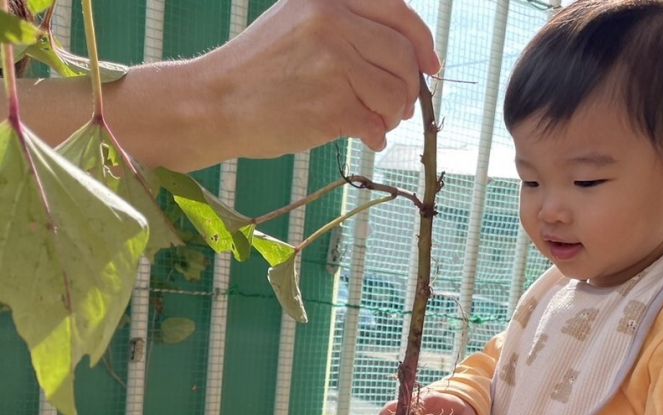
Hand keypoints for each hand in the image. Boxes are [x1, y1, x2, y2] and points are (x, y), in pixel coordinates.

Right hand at [194, 0, 439, 159]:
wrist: (213, 102)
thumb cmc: (259, 70)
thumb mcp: (299, 22)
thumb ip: (348, 27)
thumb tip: (409, 54)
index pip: (398, 12)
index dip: (422, 42)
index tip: (431, 65)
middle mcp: (332, 21)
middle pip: (404, 56)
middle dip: (410, 87)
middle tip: (399, 106)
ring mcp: (333, 63)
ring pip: (397, 93)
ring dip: (394, 114)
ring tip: (376, 121)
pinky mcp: (332, 104)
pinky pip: (377, 123)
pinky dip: (376, 135)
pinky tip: (364, 137)